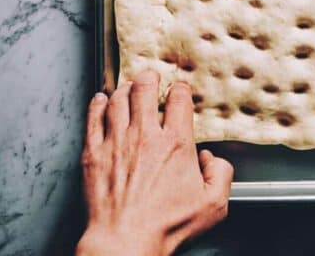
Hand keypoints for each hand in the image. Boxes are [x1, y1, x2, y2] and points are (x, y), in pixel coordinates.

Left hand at [76, 70, 233, 255]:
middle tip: (149, 77)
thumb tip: (213, 160)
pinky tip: (100, 100)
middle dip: (148, 79)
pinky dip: (97, 104)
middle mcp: (145, 136)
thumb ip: (221, 175)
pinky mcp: (94, 154)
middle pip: (144, 89)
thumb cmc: (166, 226)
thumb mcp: (213, 204)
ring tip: (127, 87)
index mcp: (176, 144)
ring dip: (124, 89)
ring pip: (118, 100)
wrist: (126, 241)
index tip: (179, 90)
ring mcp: (117, 142)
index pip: (178, 100)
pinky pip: (93, 119)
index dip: (180, 90)